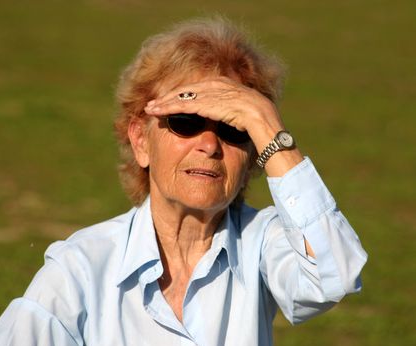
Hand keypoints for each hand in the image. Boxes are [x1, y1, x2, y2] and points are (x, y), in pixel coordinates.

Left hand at [144, 76, 302, 175]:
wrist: (289, 162)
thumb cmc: (267, 156)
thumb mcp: (241, 139)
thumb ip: (227, 130)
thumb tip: (209, 133)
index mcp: (242, 98)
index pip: (207, 90)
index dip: (184, 95)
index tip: (163, 103)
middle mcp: (245, 94)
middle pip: (202, 87)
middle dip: (174, 95)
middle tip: (152, 104)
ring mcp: (247, 101)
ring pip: (204, 94)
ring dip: (176, 100)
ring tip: (155, 107)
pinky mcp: (248, 112)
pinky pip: (214, 106)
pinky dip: (192, 106)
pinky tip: (173, 109)